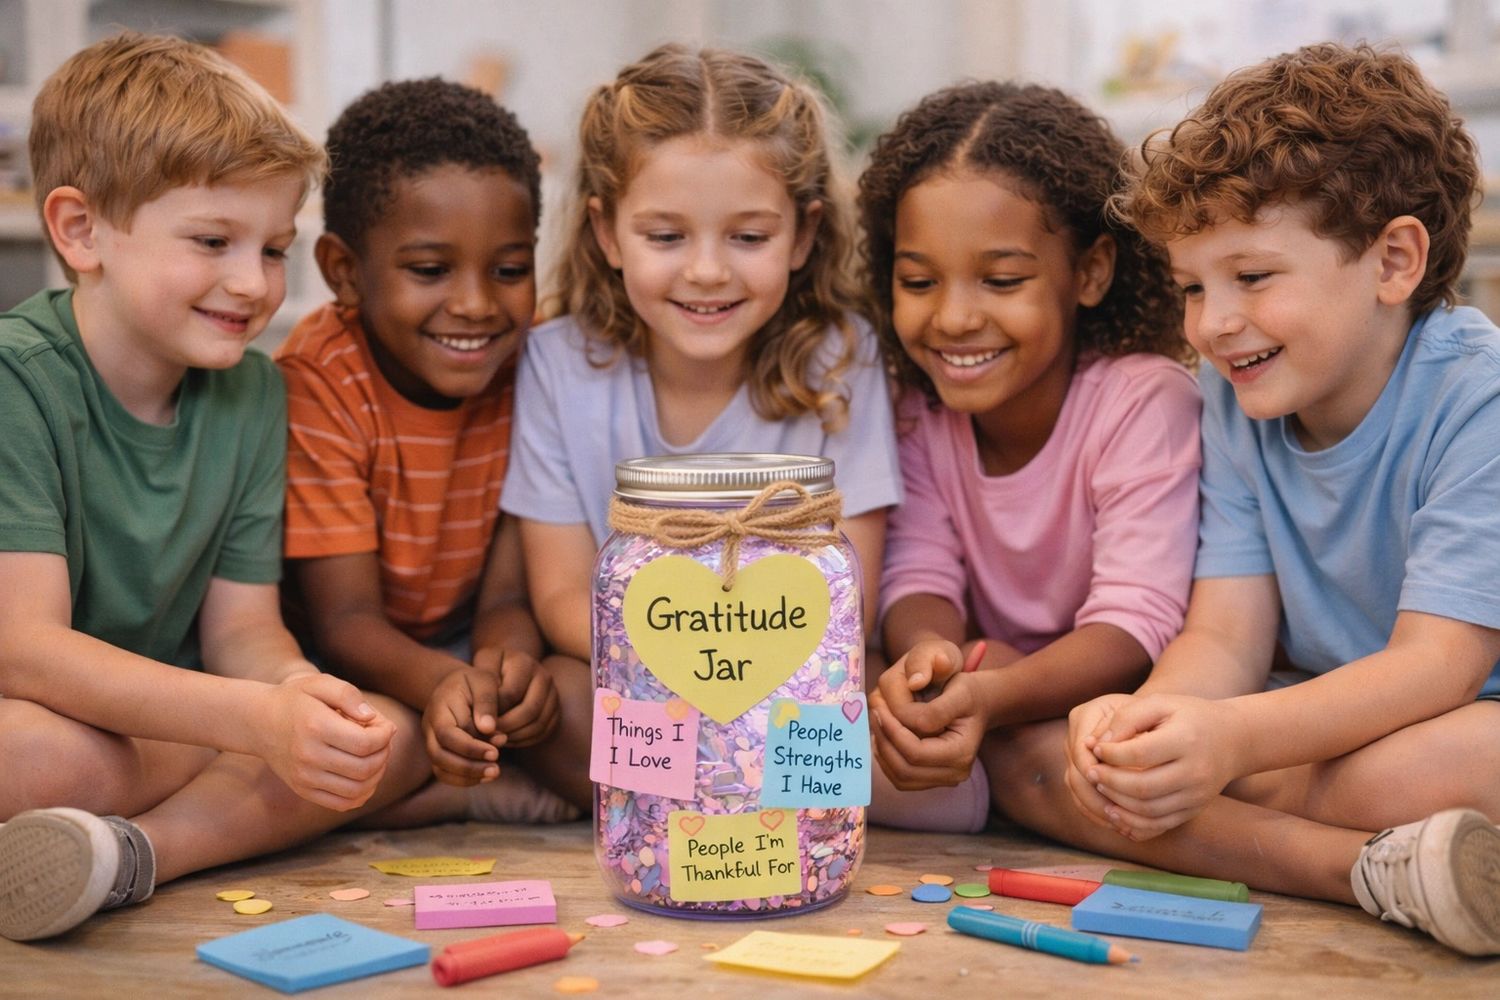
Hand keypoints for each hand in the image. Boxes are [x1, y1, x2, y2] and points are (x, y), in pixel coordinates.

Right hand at [255, 673, 394, 810]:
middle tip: (382, 740)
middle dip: (384, 752)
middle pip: (365, 767)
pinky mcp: (303, 790)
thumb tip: (371, 718)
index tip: (385, 725)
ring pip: (358, 789)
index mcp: (316, 727)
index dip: (385, 735)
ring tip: (376, 756)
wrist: (259, 722)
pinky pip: (343, 803)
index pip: (366, 743)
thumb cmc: (295, 700)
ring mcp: (304, 777)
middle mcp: (309, 756)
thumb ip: (348, 695)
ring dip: (378, 774)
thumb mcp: (319, 683)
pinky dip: (362, 793)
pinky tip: (365, 776)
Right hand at [422, 663, 505, 785]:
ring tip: (494, 773)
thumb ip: (486, 702)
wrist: (459, 684)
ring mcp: (432, 741)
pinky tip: (485, 776)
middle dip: (468, 767)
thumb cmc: (475, 682)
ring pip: (439, 767)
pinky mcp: (440, 751)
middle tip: (496, 770)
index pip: (448, 735)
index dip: (471, 748)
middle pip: (439, 755)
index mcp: (439, 708)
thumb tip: (488, 729)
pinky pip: (444, 772)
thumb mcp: (484, 681)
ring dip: (466, 776)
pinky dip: (463, 779)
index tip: (496, 752)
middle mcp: (430, 727)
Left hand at [480, 648, 559, 748]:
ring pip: (539, 723)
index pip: (511, 694)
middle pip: (530, 710)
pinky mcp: (555, 710)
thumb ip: (483, 690)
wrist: (506, 666)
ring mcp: (553, 694)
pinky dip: (526, 740)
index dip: (494, 712)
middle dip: (507, 727)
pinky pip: (544, 731)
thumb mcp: (481, 669)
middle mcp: (544, 677)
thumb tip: (487, 722)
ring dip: (516, 736)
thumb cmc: (489, 668)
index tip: (479, 723)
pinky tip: (508, 740)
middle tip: (489, 737)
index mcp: (525, 663)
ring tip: (497, 740)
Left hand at [870, 640, 985, 788]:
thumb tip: (909, 702)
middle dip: (884, 741)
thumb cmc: (968, 692)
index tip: (878, 707)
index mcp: (961, 753)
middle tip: (873, 714)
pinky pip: (902, 778)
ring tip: (877, 723)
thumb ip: (935, 703)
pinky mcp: (932, 778)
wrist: (979, 704)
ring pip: (900, 778)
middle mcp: (955, 773)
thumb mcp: (959, 688)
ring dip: (882, 751)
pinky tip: (884, 735)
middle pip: (905, 770)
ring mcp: (944, 780)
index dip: (892, 731)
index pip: (915, 752)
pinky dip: (887, 758)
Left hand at [1076, 693, 1249, 839]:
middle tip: (1090, 771)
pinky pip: (1159, 825)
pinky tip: (1114, 811)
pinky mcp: (1194, 810)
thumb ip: (1127, 717)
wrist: (1233, 739)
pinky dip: (1132, 823)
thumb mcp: (1161, 703)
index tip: (1095, 747)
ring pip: (1148, 811)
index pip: (1140, 753)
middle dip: (1109, 781)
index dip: (1111, 753)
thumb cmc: (1188, 716)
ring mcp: (1197, 796)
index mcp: (1186, 740)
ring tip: (1099, 787)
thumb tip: (1098, 743)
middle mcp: (1195, 772)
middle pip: (1142, 787)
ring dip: (1116, 803)